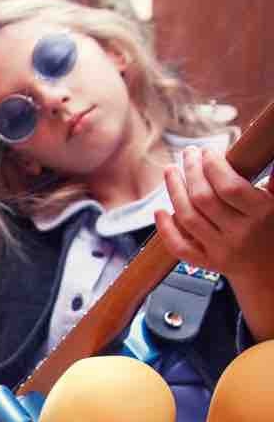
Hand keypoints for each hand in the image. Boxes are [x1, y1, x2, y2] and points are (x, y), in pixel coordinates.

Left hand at [156, 144, 273, 279]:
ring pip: (188, 218)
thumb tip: (272, 152)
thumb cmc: (273, 227)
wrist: (270, 270)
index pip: (229, 187)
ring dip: (174, 190)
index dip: (214, 166)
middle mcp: (239, 233)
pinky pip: (180, 247)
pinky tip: (160, 210)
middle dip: (191, 171)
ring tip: (170, 170)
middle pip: (204, 199)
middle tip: (188, 153)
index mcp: (261, 214)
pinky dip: (166, 229)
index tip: (207, 151)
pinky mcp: (207, 262)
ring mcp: (221, 250)